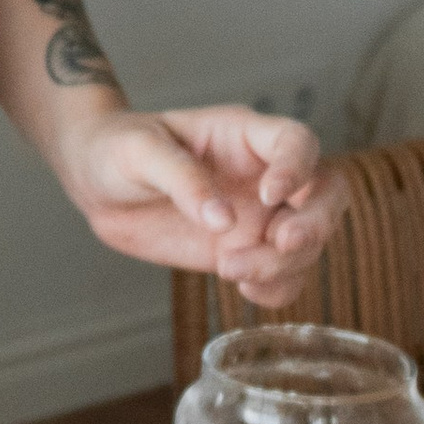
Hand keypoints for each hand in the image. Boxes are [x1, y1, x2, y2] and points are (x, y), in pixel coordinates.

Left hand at [52, 105, 344, 304]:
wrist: (96, 183)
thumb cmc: (116, 149)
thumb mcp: (139, 152)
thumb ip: (181, 179)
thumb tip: (223, 220)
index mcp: (244, 135)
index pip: (297, 142)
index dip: (297, 169)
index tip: (270, 196)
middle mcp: (264, 174)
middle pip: (327, 193)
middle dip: (314, 222)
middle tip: (279, 242)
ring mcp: (261, 216)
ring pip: (308, 241)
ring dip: (285, 263)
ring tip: (229, 268)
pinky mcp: (247, 250)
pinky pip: (286, 274)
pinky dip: (278, 287)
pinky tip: (245, 286)